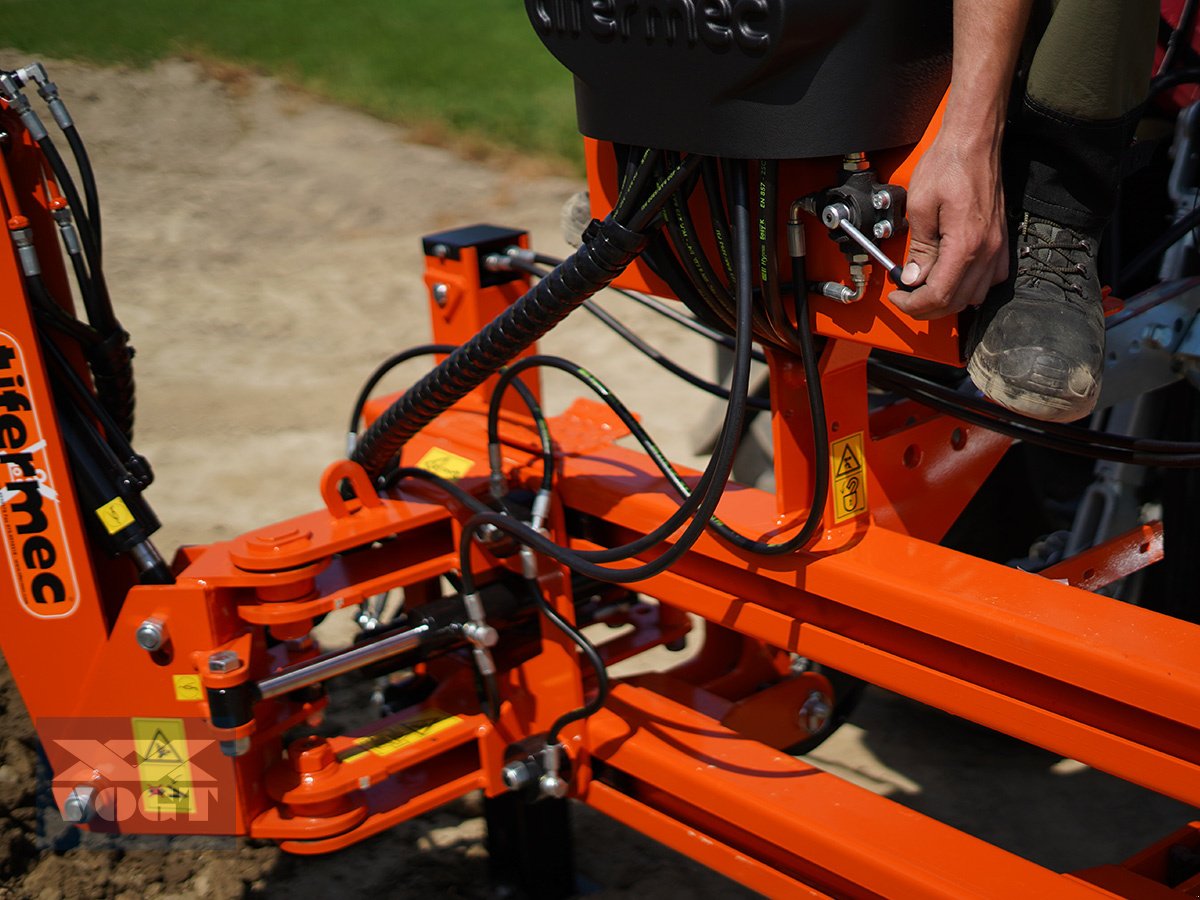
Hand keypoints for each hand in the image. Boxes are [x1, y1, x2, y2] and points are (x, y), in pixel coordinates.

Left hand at [887, 136, 1008, 319]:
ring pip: (975, 295)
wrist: (974, 142)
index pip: (939, 294)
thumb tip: (913, 278)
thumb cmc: (948, 165)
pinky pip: (990, 279)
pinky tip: (952, 279)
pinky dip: (970, 288)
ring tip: (925, 289)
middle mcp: (987, 250)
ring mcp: (998, 247)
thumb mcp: (920, 206)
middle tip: (906, 298)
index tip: (898, 298)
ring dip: (949, 300)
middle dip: (927, 308)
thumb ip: (919, 248)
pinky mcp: (1001, 241)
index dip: (913, 305)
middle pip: (957, 301)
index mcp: (965, 244)